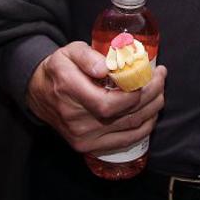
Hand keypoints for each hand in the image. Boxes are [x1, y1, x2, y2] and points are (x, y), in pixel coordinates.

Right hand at [26, 41, 166, 153]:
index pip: (108, 103)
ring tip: (160, 91)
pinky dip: (143, 128)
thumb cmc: (59, 69)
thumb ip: (88, 57)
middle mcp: (75, 120)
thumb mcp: (69, 52)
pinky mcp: (88, 147)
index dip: (135, 94)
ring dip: (152, 109)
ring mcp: (82, 138)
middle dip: (151, 95)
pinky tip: (152, 112)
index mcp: (69, 92)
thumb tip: (106, 68)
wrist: (39, 94)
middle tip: (161, 76)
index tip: (149, 75)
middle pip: (124, 115)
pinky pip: (124, 141)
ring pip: (128, 127)